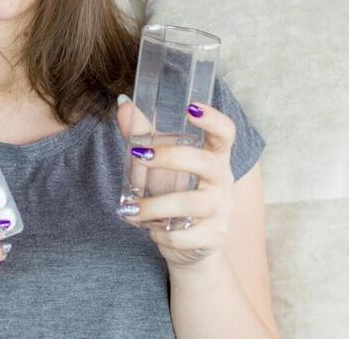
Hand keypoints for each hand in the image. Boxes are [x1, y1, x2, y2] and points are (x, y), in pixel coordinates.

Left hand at [115, 97, 235, 271]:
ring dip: (154, 206)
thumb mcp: (161, 164)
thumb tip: (123, 105)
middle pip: (206, 162)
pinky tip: (150, 230)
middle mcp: (222, 180)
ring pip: (191, 203)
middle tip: (139, 155)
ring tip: (131, 210)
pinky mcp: (214, 236)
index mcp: (214, 157)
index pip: (225, 133)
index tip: (191, 107)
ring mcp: (221, 209)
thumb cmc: (175, 192)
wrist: (192, 243)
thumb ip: (144, 135)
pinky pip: (184, 235)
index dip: (213, 119)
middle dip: (170, 157)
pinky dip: (160, 233)